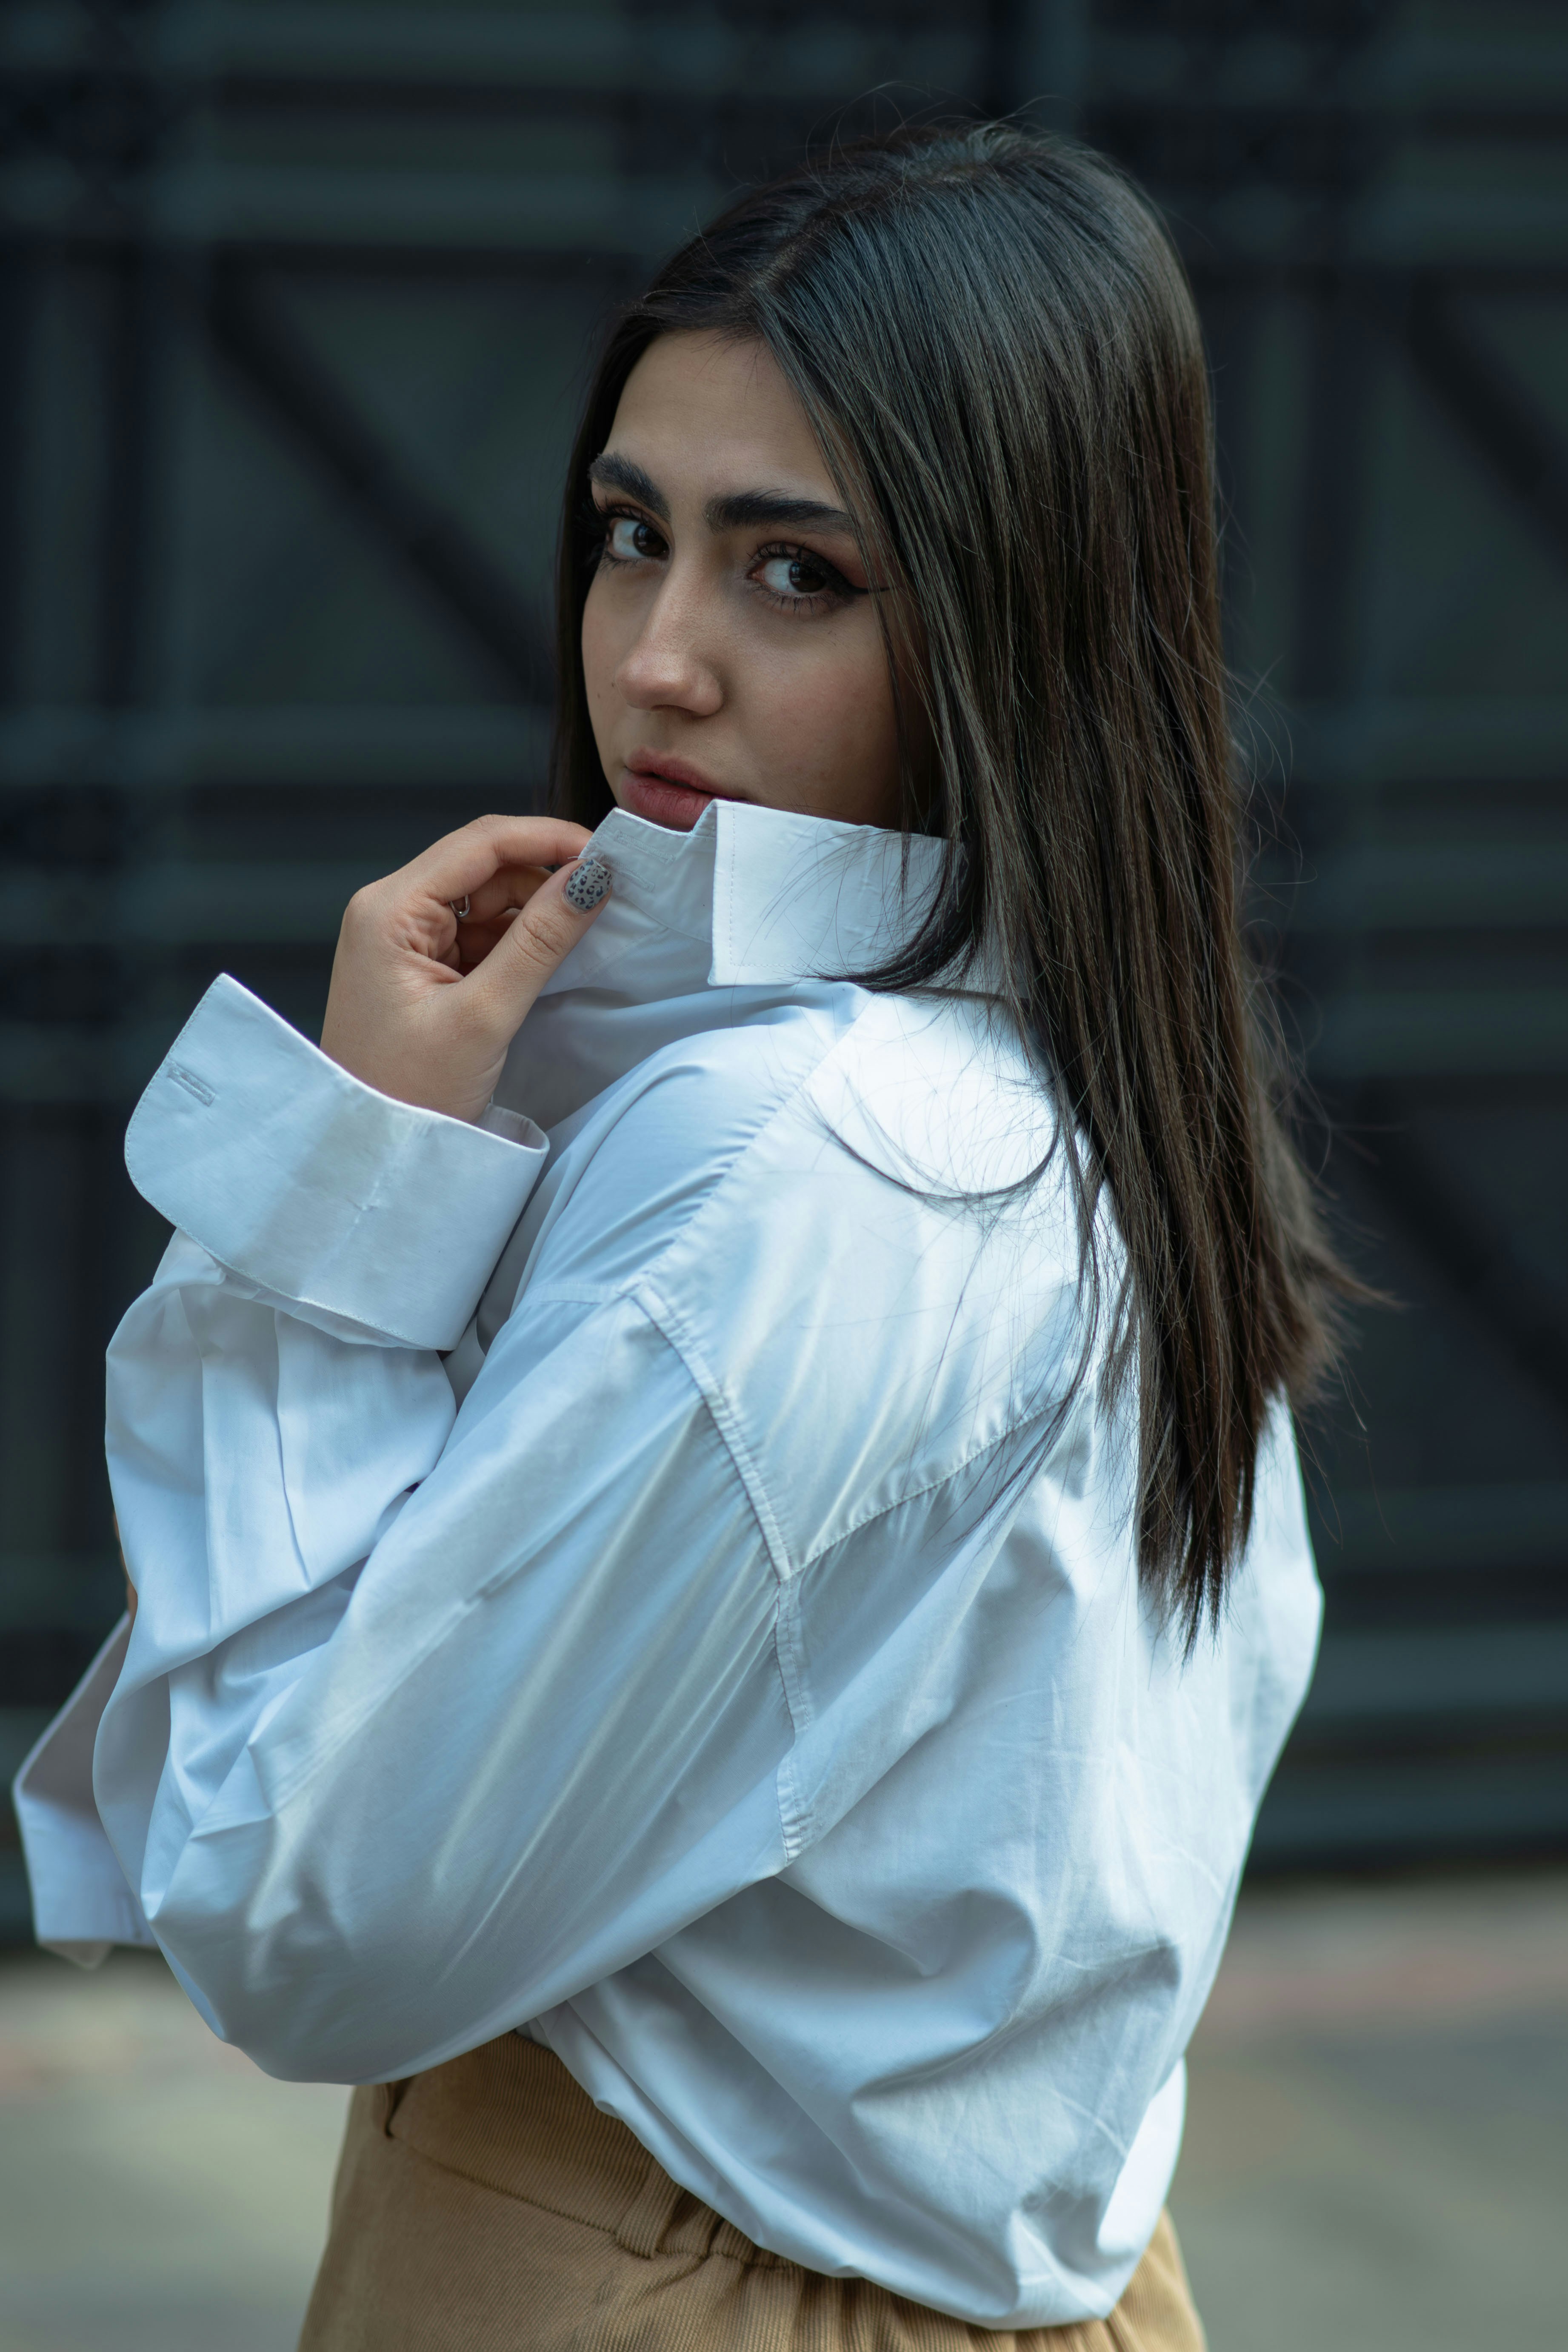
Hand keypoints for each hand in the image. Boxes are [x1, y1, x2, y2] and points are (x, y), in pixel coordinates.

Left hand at [320, 814, 611, 1122]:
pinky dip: (519, 943)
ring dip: (536, 914)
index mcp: (389, 911)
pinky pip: (479, 935)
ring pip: (487, 901)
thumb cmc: (408, 1095)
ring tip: (583, 938)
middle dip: (547, 878)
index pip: (480, 843)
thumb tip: (591, 878)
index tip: (609, 853)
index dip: (548, 838)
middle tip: (608, 898)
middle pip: (485, 866)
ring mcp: (404, 940)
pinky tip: (550, 961)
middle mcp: (390, 912)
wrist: (372, 1156)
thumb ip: (540, 941)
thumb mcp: (484, 1015)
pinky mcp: (420, 968)